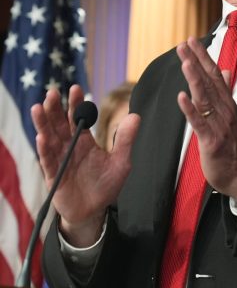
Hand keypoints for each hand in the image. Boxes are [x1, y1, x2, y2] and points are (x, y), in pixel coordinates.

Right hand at [31, 84, 139, 246]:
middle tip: (51, 92)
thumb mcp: (121, 161)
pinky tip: (42, 137)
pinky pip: (48, 160)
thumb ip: (126, 139)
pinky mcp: (54, 176)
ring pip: (50, 138)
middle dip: (55, 109)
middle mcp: (70, 148)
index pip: (79, 119)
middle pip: (60, 124)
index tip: (76, 88)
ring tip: (39, 107)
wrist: (95, 211)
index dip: (76, 104)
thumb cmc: (106, 185)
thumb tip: (136, 115)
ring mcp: (60, 160)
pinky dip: (45, 149)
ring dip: (44, 123)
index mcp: (85, 142)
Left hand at [176, 37, 236, 203]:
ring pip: (205, 98)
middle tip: (185, 44)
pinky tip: (181, 97)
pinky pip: (199, 122)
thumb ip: (226, 90)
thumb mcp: (230, 114)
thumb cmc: (231, 144)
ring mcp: (219, 124)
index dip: (203, 57)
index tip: (192, 41)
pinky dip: (190, 109)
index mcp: (227, 103)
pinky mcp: (211, 140)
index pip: (215, 74)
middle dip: (197, 61)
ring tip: (185, 63)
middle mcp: (225, 109)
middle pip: (209, 81)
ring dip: (195, 79)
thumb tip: (225, 70)